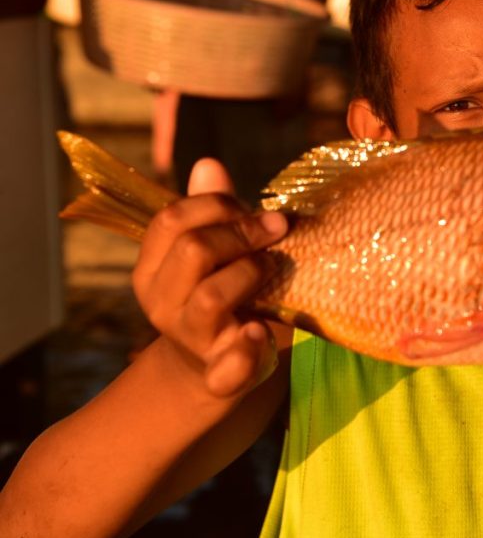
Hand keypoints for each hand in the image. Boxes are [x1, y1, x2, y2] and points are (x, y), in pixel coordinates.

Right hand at [131, 158, 288, 397]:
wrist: (212, 370)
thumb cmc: (220, 294)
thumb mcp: (212, 252)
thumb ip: (211, 213)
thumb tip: (207, 164)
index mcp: (152, 267)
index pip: (172, 219)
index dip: (218, 205)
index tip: (256, 210)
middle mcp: (161, 302)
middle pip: (193, 250)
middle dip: (242, 233)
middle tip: (277, 230)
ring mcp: (188, 338)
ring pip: (211, 295)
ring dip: (251, 273)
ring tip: (272, 269)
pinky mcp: (219, 373)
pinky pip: (227, 367)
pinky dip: (245, 352)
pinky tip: (258, 334)